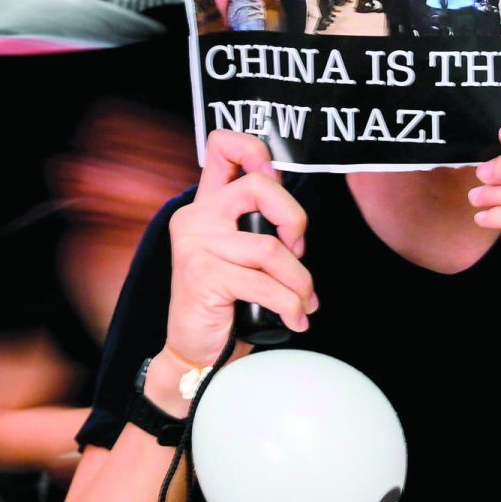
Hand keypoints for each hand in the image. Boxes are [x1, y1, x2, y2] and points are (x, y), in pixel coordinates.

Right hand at [165, 131, 315, 367]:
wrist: (196, 354)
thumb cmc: (226, 303)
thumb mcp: (241, 256)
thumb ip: (257, 226)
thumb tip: (296, 220)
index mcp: (205, 206)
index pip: (222, 147)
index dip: (254, 149)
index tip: (276, 180)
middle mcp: (196, 218)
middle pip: (258, 186)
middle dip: (295, 218)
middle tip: (299, 250)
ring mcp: (196, 245)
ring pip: (270, 247)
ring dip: (300, 281)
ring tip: (304, 302)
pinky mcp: (203, 276)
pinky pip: (265, 284)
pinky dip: (290, 304)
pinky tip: (295, 318)